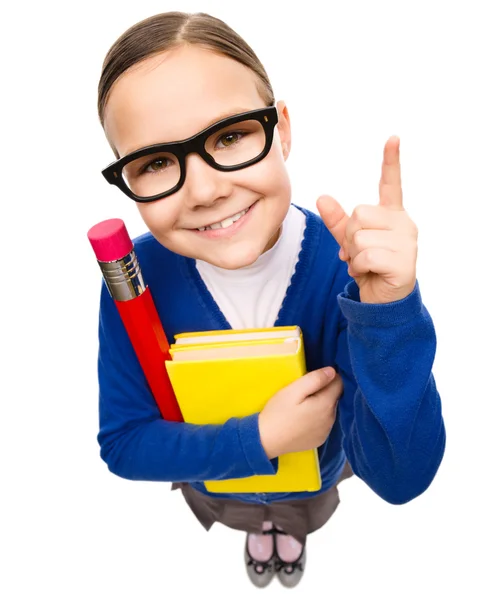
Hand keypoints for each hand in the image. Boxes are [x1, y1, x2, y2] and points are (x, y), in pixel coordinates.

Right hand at [258, 367, 342, 459]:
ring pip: (330, 410)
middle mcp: (331, 418)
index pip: (339, 383)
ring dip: (321, 404)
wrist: (266, 440)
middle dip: (324, 391)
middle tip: (303, 392)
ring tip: (303, 405)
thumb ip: (315, 379)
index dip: (328, 377)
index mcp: (326, 404)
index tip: (313, 378)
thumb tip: (332, 371)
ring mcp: (326, 431)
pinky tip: (304, 419)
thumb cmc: (278, 412)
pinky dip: (318, 418)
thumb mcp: (293, 390)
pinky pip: (324, 423)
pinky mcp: (320, 440)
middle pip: (335, 397)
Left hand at [316, 136, 417, 303]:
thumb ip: (338, 221)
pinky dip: (359, 266)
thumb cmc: (369, 266)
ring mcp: (407, 242)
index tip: (393, 138)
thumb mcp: (350, 241)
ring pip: (360, 235)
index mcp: (392, 215)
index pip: (391, 184)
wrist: (382, 299)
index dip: (391, 162)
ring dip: (354, 254)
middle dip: (350, 236)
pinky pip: (367, 255)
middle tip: (359, 253)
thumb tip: (322, 197)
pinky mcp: (405, 262)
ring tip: (365, 264)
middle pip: (360, 213)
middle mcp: (404, 224)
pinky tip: (368, 272)